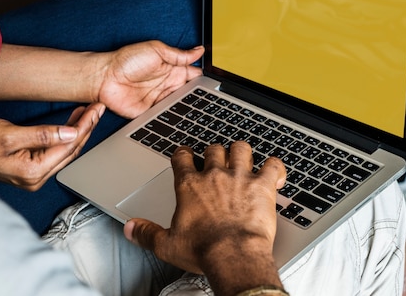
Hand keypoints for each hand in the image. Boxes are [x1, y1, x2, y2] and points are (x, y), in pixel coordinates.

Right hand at [0, 103, 104, 190]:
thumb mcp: (9, 133)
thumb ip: (42, 134)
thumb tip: (71, 133)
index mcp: (32, 172)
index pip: (69, 145)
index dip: (85, 126)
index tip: (96, 109)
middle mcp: (36, 178)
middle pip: (71, 150)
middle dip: (86, 128)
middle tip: (97, 108)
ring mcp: (34, 176)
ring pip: (65, 151)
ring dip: (78, 131)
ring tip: (88, 112)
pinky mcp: (30, 170)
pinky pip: (55, 152)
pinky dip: (65, 136)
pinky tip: (71, 124)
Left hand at [98, 41, 203, 118]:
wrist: (104, 78)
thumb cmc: (126, 60)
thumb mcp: (156, 50)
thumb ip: (179, 55)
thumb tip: (199, 51)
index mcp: (172, 70)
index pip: (194, 76)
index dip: (205, 80)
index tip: (215, 83)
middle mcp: (168, 85)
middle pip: (191, 94)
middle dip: (200, 97)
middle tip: (211, 100)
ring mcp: (160, 100)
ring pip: (181, 107)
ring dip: (189, 108)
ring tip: (200, 111)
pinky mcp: (151, 113)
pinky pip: (166, 118)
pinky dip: (174, 119)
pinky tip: (183, 119)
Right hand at [124, 141, 285, 294]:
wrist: (234, 256)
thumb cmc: (204, 250)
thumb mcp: (167, 245)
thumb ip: (146, 233)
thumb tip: (130, 228)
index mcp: (190, 185)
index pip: (182, 156)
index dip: (183, 154)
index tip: (185, 156)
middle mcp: (214, 175)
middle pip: (213, 149)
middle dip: (214, 153)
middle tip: (216, 161)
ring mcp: (240, 177)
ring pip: (241, 148)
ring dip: (241, 152)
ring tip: (242, 159)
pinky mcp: (262, 186)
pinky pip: (273, 165)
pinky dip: (275, 167)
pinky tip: (275, 173)